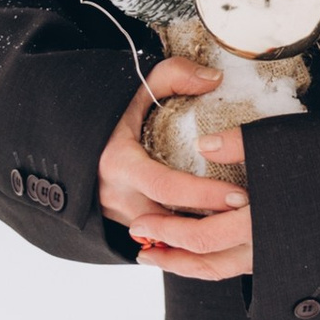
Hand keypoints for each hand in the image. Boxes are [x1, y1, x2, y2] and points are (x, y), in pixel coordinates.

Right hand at [97, 59, 253, 280]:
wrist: (68, 145)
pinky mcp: (124, 229)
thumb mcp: (133, 92)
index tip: (239, 195)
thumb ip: (171, 77)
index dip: (204, 194)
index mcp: (118, 164)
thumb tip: (214, 79)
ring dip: (202, 237)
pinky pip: (161, 242)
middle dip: (212, 224)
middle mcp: (116, 197)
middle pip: (172, 222)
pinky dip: (188, 242)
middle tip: (251, 216)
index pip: (166, 187)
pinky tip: (218, 238)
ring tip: (242, 229)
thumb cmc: (106, 117)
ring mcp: (119, 218)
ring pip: (167, 238)